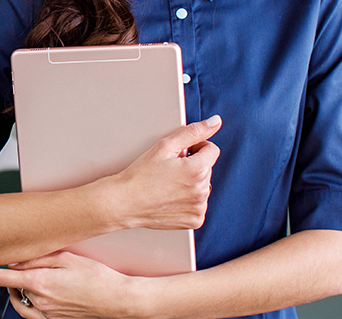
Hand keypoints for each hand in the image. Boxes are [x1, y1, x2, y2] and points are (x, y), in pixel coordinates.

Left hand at [0, 251, 138, 318]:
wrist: (119, 302)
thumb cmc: (98, 277)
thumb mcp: (68, 258)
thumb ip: (38, 258)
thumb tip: (14, 261)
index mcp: (40, 284)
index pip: (1, 278)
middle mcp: (40, 302)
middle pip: (11, 289)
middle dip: (8, 279)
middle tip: (16, 266)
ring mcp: (47, 315)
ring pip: (20, 303)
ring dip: (16, 292)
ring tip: (25, 280)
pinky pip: (32, 314)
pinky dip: (28, 303)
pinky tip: (38, 294)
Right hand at [109, 115, 221, 230]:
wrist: (125, 202)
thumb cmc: (141, 174)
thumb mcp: (165, 146)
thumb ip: (193, 131)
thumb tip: (216, 122)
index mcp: (198, 169)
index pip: (211, 149)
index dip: (195, 148)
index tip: (180, 154)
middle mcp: (202, 190)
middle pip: (207, 168)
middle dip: (192, 165)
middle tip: (169, 170)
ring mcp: (199, 207)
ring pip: (203, 186)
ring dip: (192, 183)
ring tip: (169, 184)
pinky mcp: (194, 220)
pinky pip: (199, 204)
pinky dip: (189, 200)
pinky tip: (171, 197)